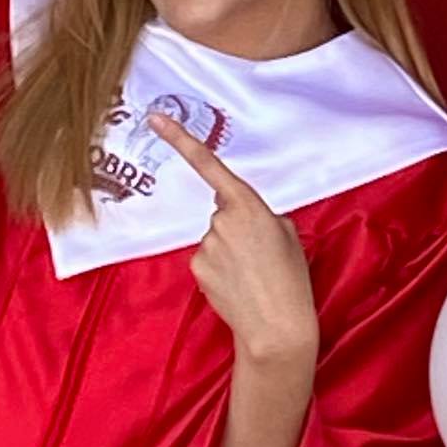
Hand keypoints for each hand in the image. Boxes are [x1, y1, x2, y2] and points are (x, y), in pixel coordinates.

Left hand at [146, 112, 318, 373]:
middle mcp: (221, 220)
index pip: (209, 165)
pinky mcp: (197, 266)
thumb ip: (263, 215)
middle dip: (239, 226)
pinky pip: (208, 257)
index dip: (180, 139)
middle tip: (262, 254)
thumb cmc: (291, 280)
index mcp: (249, 205)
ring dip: (232, 249)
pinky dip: (221, 267)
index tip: (155, 119)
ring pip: (216, 236)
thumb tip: (243, 218)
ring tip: (254, 272)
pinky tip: (239, 283)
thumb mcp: (289, 234)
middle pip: (223, 211)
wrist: (276, 327)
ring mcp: (205, 244)